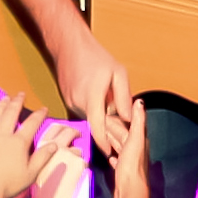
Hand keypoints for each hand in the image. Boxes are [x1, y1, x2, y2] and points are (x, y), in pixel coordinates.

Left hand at [0, 94, 56, 197]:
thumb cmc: (7, 186)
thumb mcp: (31, 174)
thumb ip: (43, 157)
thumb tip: (55, 145)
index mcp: (18, 143)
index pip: (32, 123)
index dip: (39, 114)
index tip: (44, 108)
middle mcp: (2, 135)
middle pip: (11, 113)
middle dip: (17, 101)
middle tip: (21, 94)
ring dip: (1, 105)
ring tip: (4, 99)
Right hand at [31, 121, 86, 197]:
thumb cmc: (42, 194)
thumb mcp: (35, 172)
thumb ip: (43, 158)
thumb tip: (55, 149)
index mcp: (39, 149)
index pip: (52, 128)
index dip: (60, 127)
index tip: (64, 129)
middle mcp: (52, 147)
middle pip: (67, 131)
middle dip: (73, 132)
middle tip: (77, 135)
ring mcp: (67, 153)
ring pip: (77, 149)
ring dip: (77, 156)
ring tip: (71, 169)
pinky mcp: (79, 162)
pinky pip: (83, 162)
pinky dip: (81, 169)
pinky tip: (74, 179)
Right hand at [54, 28, 131, 156]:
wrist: (69, 45)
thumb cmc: (95, 56)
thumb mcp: (118, 73)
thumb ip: (124, 97)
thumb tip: (129, 118)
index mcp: (92, 97)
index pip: (98, 128)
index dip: (104, 143)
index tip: (111, 152)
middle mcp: (78, 103)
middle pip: (96, 124)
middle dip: (108, 128)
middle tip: (122, 128)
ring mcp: (70, 102)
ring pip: (90, 117)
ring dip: (101, 117)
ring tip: (111, 106)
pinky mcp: (67, 100)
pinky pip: (83, 110)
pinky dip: (93, 109)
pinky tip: (98, 97)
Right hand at [105, 100, 148, 197]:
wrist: (130, 191)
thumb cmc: (132, 166)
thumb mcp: (135, 139)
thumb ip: (138, 121)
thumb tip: (140, 101)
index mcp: (139, 140)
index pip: (126, 124)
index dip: (116, 117)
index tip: (104, 110)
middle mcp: (136, 149)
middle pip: (121, 134)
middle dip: (110, 127)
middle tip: (97, 121)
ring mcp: (129, 160)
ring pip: (118, 145)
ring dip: (110, 139)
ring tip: (99, 134)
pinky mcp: (122, 171)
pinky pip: (117, 159)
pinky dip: (112, 154)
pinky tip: (109, 155)